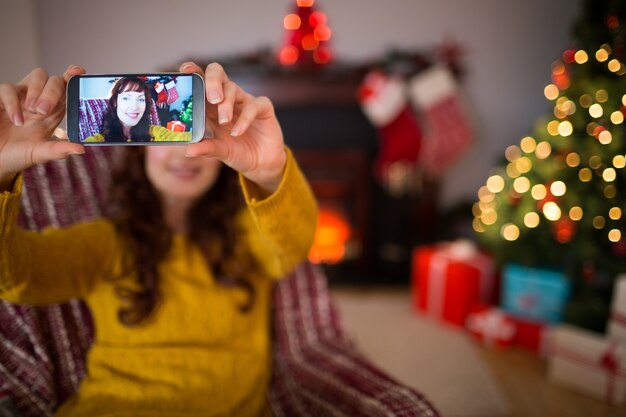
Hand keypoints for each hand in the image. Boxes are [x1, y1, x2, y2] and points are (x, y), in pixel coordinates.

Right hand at [0, 65, 85, 184]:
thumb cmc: (18, 154)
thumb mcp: (40, 153)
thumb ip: (58, 150)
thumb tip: (81, 149)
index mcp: (54, 112)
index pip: (67, 89)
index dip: (74, 78)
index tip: (79, 72)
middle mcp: (40, 100)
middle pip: (54, 80)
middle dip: (53, 91)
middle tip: (44, 110)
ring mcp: (22, 97)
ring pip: (36, 76)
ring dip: (37, 91)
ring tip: (33, 111)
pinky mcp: (3, 98)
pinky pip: (9, 88)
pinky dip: (13, 102)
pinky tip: (16, 119)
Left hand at [179, 62, 286, 192]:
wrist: (261, 164)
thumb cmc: (238, 152)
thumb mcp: (219, 151)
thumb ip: (205, 148)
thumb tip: (188, 150)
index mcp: (211, 105)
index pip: (200, 81)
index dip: (193, 72)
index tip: (185, 71)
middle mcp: (227, 99)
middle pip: (217, 73)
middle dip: (212, 80)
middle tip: (212, 99)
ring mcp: (245, 102)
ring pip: (233, 88)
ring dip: (226, 104)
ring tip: (224, 122)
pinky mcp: (263, 108)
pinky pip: (254, 105)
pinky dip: (245, 118)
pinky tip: (237, 132)